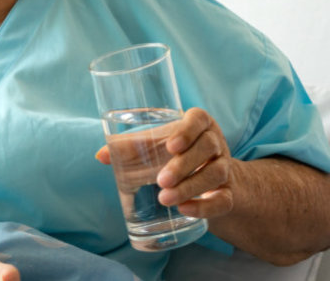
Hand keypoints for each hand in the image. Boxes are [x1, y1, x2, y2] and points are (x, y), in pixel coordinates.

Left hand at [95, 107, 239, 219]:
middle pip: (208, 147)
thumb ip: (130, 148)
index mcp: (198, 126)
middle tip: (161, 180)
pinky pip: (223, 200)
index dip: (188, 130)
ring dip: (190, 187)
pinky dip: (205, 207)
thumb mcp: (156, 147)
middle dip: (184, 165)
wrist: (211, 184)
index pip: (199, 119)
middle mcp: (215, 144)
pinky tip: (185, 210)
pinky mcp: (228, 194)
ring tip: (165, 198)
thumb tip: (101, 155)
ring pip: (215, 174)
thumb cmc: (177, 157)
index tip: (171, 145)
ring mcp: (225, 169)